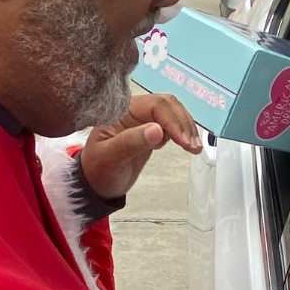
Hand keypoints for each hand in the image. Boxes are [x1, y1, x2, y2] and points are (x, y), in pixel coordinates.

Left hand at [78, 93, 200, 199]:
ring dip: (186, 128)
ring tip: (194, 148)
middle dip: (183, 123)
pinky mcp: (150, 131)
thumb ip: (130, 142)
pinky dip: (182, 133)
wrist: (95, 183)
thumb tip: (157, 130)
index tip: (183, 141)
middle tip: (192, 146)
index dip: (173, 121)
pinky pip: (171, 125)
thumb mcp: (109, 158)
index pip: (156, 105)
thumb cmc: (97, 170)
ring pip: (172, 114)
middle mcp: (133, 111)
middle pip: (168, 105)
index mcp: (122, 111)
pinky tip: (185, 145)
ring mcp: (143, 120)